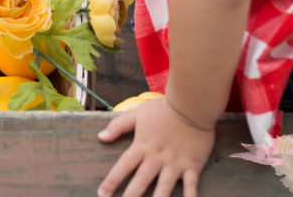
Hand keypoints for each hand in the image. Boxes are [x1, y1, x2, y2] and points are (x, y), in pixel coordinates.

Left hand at [97, 98, 214, 196]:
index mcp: (142, 146)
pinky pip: (191, 186)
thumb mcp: (138, 114)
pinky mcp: (192, 165)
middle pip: (140, 182)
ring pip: (163, 189)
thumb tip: (100, 136)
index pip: (123, 167)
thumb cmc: (164, 108)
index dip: (112, 181)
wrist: (192, 104)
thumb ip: (118, 125)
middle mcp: (156, 158)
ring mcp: (174, 163)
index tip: (102, 194)